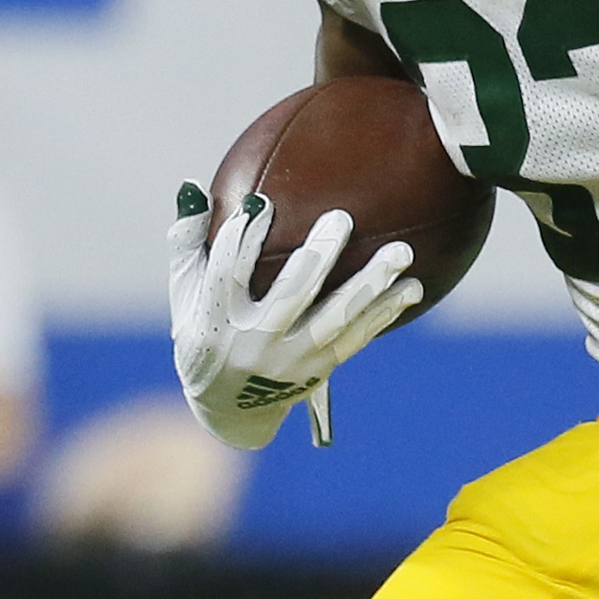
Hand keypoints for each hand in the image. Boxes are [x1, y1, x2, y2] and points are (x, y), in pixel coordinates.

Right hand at [166, 183, 418, 450]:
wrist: (230, 409)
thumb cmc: (204, 333)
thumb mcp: (185, 295)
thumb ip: (188, 243)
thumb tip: (192, 188)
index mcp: (215, 323)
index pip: (227, 277)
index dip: (240, 242)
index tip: (261, 204)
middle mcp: (254, 344)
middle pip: (290, 296)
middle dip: (318, 257)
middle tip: (341, 217)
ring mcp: (290, 360)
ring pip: (335, 319)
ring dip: (370, 285)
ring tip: (401, 252)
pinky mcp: (318, 369)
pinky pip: (356, 338)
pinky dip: (385, 313)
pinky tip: (413, 287)